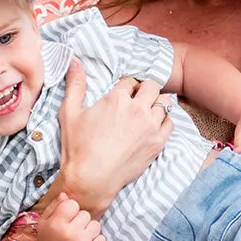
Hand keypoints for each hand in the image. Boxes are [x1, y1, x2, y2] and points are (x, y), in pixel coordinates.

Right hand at [35, 193, 105, 240]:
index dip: (70, 211)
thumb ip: (54, 206)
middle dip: (80, 221)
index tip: (66, 219)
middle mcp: (69, 234)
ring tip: (79, 238)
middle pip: (86, 214)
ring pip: (96, 225)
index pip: (73, 204)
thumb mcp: (44, 222)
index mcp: (56, 224)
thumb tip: (65, 194)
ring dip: (89, 230)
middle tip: (72, 231)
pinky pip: (102, 239)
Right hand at [55, 59, 172, 214]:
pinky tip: (154, 125)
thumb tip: (74, 60)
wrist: (91, 179)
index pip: (129, 80)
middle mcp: (137, 109)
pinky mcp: (158, 143)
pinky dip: (164, 121)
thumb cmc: (77, 147)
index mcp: (116, 99)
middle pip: (152, 86)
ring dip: (156, 104)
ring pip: (165, 103)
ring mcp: (150, 126)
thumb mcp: (70, 112)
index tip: (123, 94)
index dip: (126, 86)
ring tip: (146, 111)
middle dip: (145, 89)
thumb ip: (75, 84)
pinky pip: (170, 123)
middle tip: (137, 99)